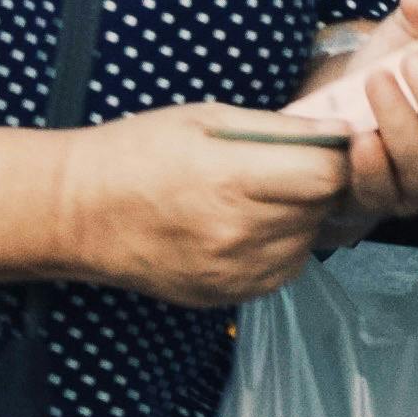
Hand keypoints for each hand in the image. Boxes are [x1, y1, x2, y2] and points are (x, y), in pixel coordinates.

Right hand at [48, 105, 363, 307]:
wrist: (79, 214)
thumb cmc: (139, 152)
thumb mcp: (207, 118)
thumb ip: (278, 128)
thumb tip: (338, 129)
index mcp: (234, 181)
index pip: (329, 175)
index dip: (334, 154)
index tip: (322, 142)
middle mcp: (239, 235)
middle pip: (321, 210)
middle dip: (316, 185)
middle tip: (287, 165)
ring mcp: (233, 274)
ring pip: (306, 244)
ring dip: (300, 219)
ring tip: (261, 196)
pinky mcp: (226, 298)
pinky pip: (282, 271)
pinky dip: (279, 248)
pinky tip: (247, 226)